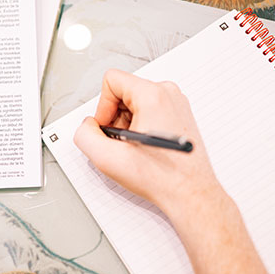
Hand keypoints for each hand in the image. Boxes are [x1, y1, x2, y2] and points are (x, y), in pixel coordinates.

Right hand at [74, 69, 227, 214]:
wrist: (190, 193)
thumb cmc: (161, 178)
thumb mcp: (108, 159)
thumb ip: (84, 135)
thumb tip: (87, 126)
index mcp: (153, 95)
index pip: (112, 81)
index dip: (102, 107)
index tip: (108, 129)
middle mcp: (168, 94)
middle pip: (124, 91)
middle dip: (115, 118)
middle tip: (121, 143)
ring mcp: (176, 103)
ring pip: (135, 103)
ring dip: (127, 125)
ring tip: (134, 148)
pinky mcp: (179, 114)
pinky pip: (149, 111)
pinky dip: (140, 128)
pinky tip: (145, 149)